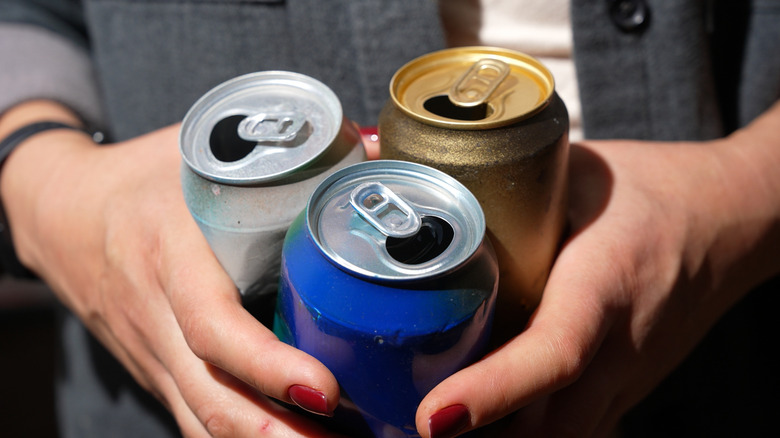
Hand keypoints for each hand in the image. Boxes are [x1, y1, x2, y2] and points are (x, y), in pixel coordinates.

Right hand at [1, 102, 341, 436]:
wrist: (60, 214)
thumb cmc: (140, 180)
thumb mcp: (198, 152)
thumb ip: (283, 151)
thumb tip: (376, 146)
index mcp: (168, 255)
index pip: (211, 326)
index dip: (266, 365)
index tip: (324, 390)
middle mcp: (155, 316)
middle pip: (211, 398)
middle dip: (279, 435)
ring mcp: (151, 353)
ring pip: (201, 420)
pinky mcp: (156, 370)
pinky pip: (193, 416)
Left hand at [414, 103, 779, 436]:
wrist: (730, 222)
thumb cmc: (650, 188)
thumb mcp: (577, 168)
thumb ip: (495, 172)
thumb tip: (390, 150)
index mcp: (606, 283)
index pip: (555, 353)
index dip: (493, 390)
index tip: (435, 416)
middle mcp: (621, 346)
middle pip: (549, 427)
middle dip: (479, 437)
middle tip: (404, 424)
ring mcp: (628, 378)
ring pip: (559, 437)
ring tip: (433, 421)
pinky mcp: (626, 388)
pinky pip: (573, 429)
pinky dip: (524, 433)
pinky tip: (480, 418)